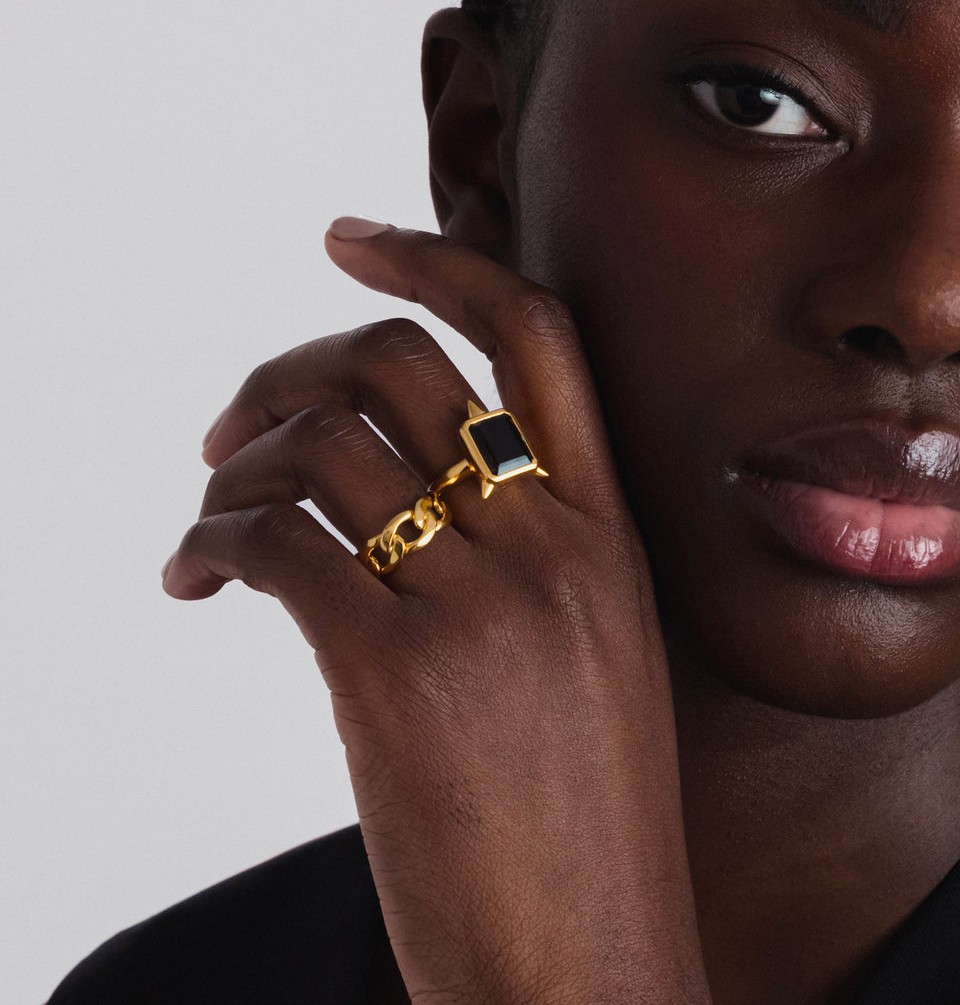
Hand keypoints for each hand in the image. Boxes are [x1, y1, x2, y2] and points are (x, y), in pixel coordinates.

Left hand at [162, 222, 710, 1004]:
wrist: (586, 967)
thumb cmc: (579, 821)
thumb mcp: (587, 654)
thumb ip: (514, 554)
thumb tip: (380, 484)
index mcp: (607, 532)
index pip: (533, 335)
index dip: (437, 262)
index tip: (350, 238)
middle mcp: (549, 546)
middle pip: (396, 367)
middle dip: (290, 366)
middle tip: (235, 420)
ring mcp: (478, 603)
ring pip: (318, 447)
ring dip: (234, 467)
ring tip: (210, 522)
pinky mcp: (392, 672)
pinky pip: (270, 542)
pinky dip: (210, 540)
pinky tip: (195, 581)